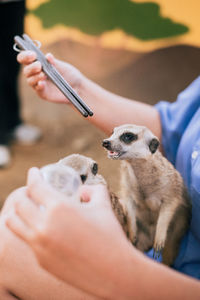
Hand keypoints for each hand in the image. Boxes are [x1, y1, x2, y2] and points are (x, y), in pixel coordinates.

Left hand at [6, 168, 131, 298]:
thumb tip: (83, 190)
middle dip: (23, 192)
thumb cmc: (110, 235)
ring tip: (27, 208)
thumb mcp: (103, 204)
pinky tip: (40, 228)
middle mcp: (44, 226)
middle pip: (19, 203)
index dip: (32, 175)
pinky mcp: (41, 260)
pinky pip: (27, 240)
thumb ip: (93, 190)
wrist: (113, 271)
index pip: (35, 186)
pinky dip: (28, 229)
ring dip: (17, 211)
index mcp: (59, 207)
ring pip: (14, 223)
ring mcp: (39, 245)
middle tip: (31, 190)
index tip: (34, 172)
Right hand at [17, 51, 83, 103]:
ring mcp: (38, 84)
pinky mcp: (43, 93)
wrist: (78, 87)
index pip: (25, 59)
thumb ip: (54, 62)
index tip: (32, 54)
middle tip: (39, 65)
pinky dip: (38, 85)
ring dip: (35, 76)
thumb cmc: (69, 74)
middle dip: (31, 67)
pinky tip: (42, 83)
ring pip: (29, 80)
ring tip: (43, 74)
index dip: (25, 56)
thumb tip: (48, 56)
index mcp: (38, 64)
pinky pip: (37, 89)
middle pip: (26, 70)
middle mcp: (36, 74)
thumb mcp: (62, 66)